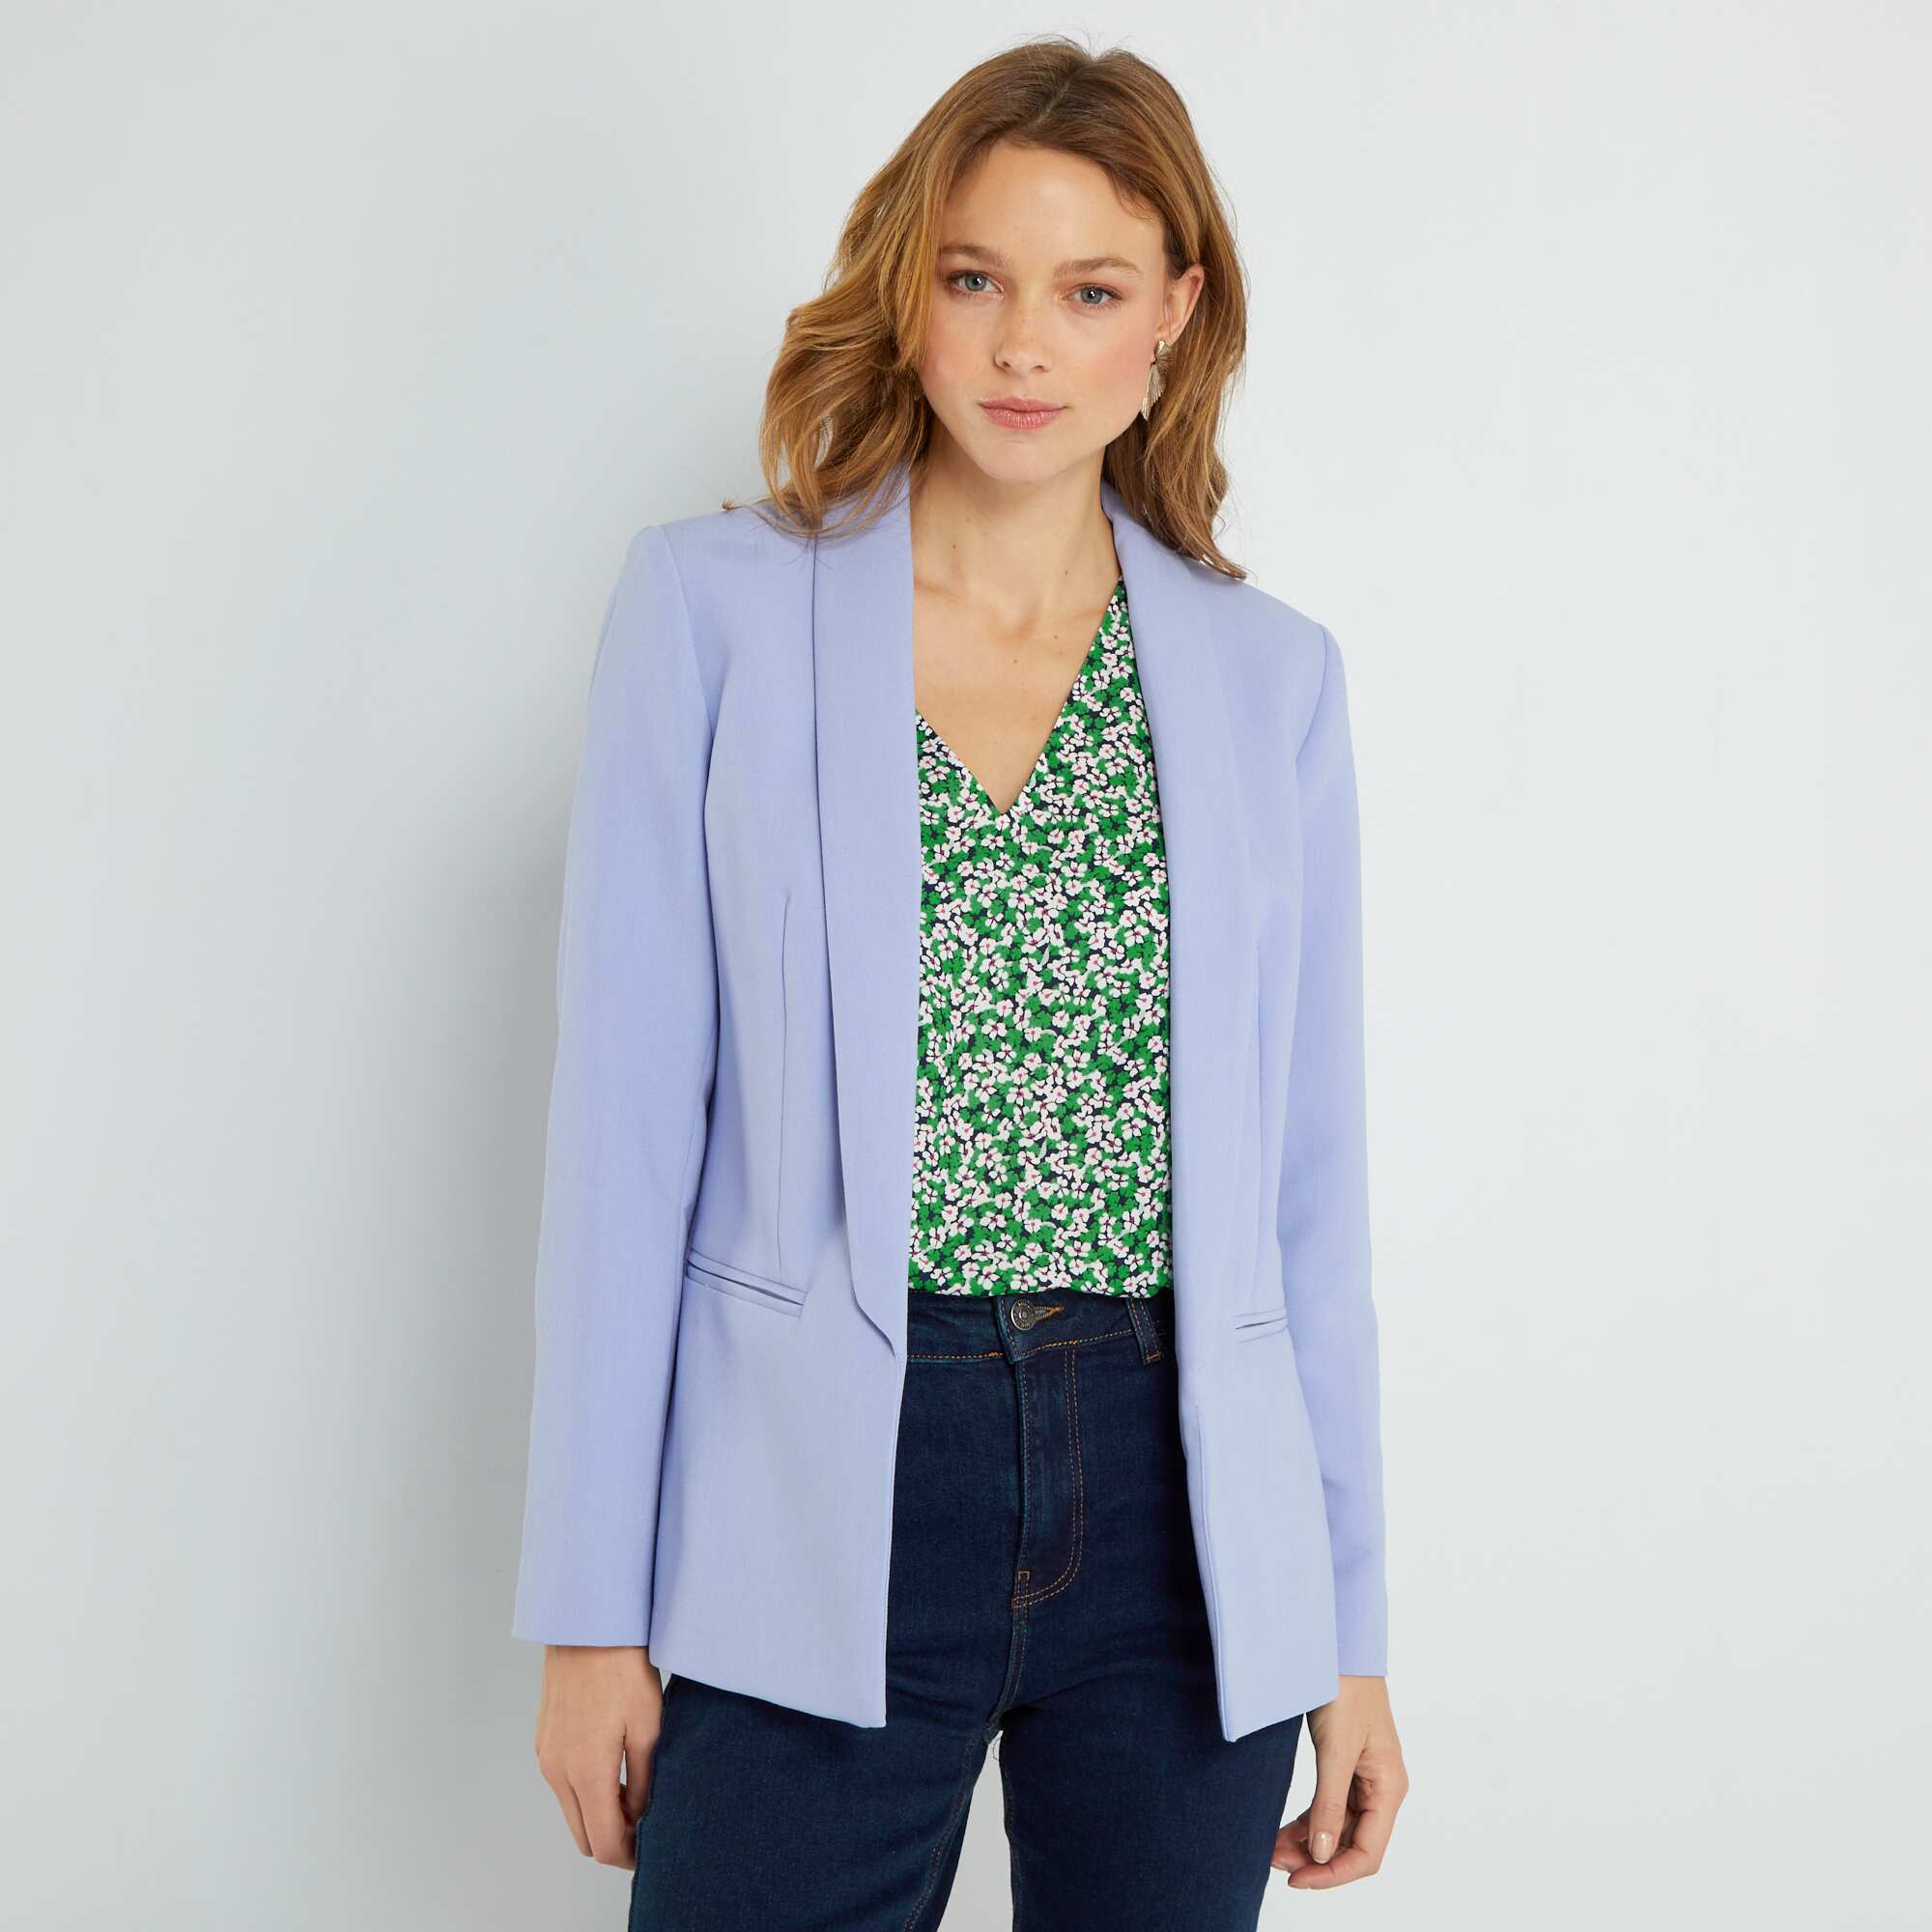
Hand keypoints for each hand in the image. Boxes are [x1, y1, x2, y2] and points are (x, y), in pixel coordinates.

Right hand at [533, 1645, 663, 1869]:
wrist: (587, 1623)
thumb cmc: (623, 1668)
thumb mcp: (648, 1725)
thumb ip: (643, 1780)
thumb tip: (639, 1815)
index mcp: (586, 1773)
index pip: (602, 1843)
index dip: (627, 1856)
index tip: (649, 1850)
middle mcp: (558, 1771)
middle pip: (582, 1834)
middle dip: (613, 1840)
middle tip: (645, 1826)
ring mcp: (546, 1755)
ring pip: (571, 1809)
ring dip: (598, 1814)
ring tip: (634, 1794)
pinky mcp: (544, 1739)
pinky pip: (562, 1783)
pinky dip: (585, 1791)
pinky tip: (612, 1769)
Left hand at [1271, 1674, 1407, 1888]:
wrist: (1339, 1646)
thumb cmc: (1345, 1690)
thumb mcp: (1335, 1749)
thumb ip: (1328, 1804)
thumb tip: (1320, 1855)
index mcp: (1389, 1788)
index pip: (1367, 1853)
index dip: (1332, 1874)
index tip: (1296, 1879)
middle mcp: (1381, 1789)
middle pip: (1351, 1845)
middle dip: (1315, 1860)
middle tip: (1272, 1861)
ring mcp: (1364, 1779)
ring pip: (1338, 1828)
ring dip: (1308, 1843)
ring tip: (1272, 1849)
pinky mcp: (1346, 1766)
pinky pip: (1330, 1807)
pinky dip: (1308, 1822)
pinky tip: (1284, 1831)